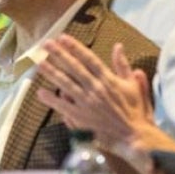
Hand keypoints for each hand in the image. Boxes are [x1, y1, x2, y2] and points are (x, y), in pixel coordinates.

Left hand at [36, 36, 160, 166]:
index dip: (75, 47)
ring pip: (65, 84)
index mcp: (108, 79)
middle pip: (74, 68)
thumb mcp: (133, 85)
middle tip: (46, 44)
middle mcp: (96, 88)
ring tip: (39, 63)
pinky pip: (63, 106)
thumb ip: (123, 65)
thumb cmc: (135, 111)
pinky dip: (51, 99)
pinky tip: (40, 92)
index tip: (63, 37)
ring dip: (51, 72)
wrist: (134, 136)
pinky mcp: (81, 117)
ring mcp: (87, 103)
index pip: (89, 59)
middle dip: (59, 54)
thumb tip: (118, 46)